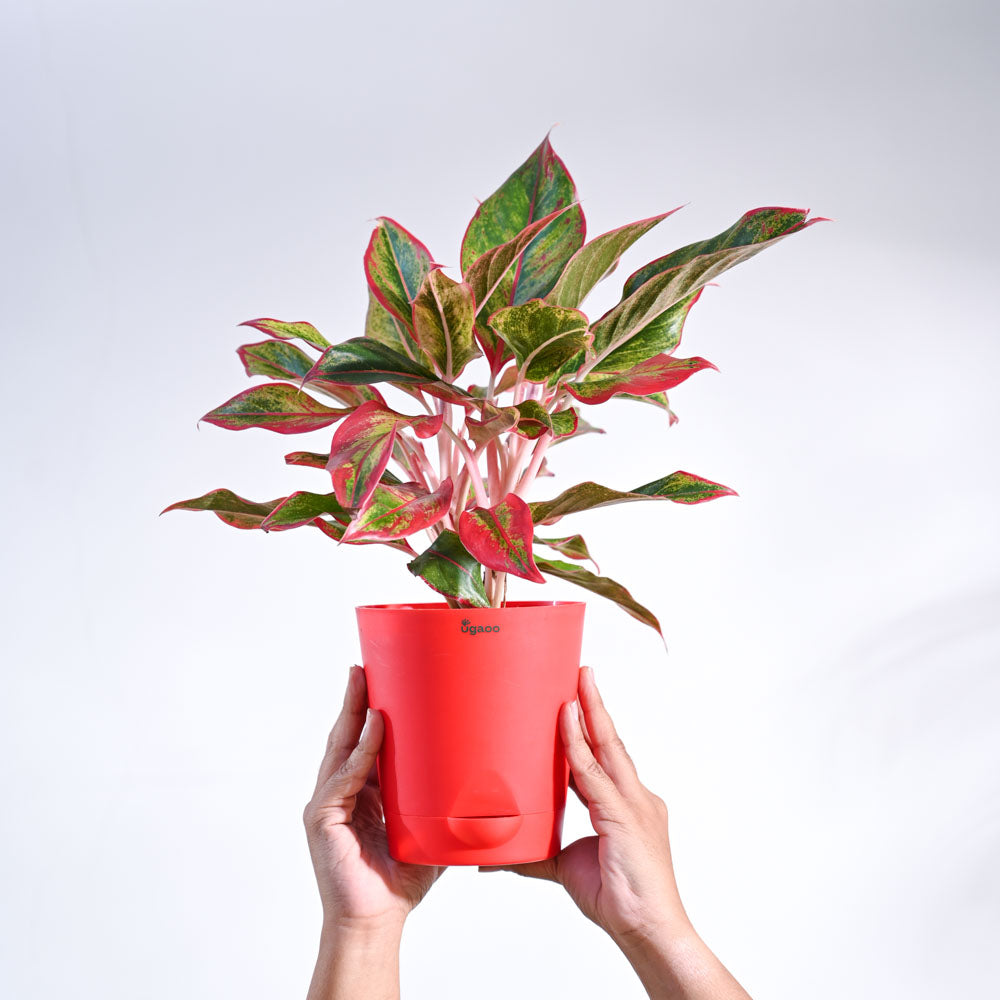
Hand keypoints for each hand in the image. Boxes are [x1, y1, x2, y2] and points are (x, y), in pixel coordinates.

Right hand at [303, 665, 442, 998]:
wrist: (377, 922)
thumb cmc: (402, 880)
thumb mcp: (429, 829)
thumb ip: (445, 803)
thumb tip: (487, 780)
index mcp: (362, 791)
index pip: (362, 742)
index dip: (368, 710)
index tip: (379, 677)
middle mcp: (340, 792)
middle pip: (346, 735)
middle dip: (354, 699)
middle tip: (365, 666)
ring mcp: (328, 803)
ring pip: (341, 748)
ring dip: (353, 713)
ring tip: (364, 682)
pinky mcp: (323, 819)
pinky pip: (345, 777)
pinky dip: (362, 752)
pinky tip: (374, 729)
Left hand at [481, 666, 749, 999]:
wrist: (649, 932)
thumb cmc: (618, 901)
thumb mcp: (565, 869)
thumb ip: (534, 854)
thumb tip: (496, 856)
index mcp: (626, 805)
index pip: (605, 757)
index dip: (589, 729)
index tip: (573, 701)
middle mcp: (634, 797)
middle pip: (611, 741)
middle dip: (595, 705)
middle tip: (581, 671)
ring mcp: (633, 803)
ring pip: (607, 746)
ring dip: (590, 710)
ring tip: (578, 679)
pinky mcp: (625, 816)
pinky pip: (594, 771)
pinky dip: (577, 743)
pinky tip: (566, 719)